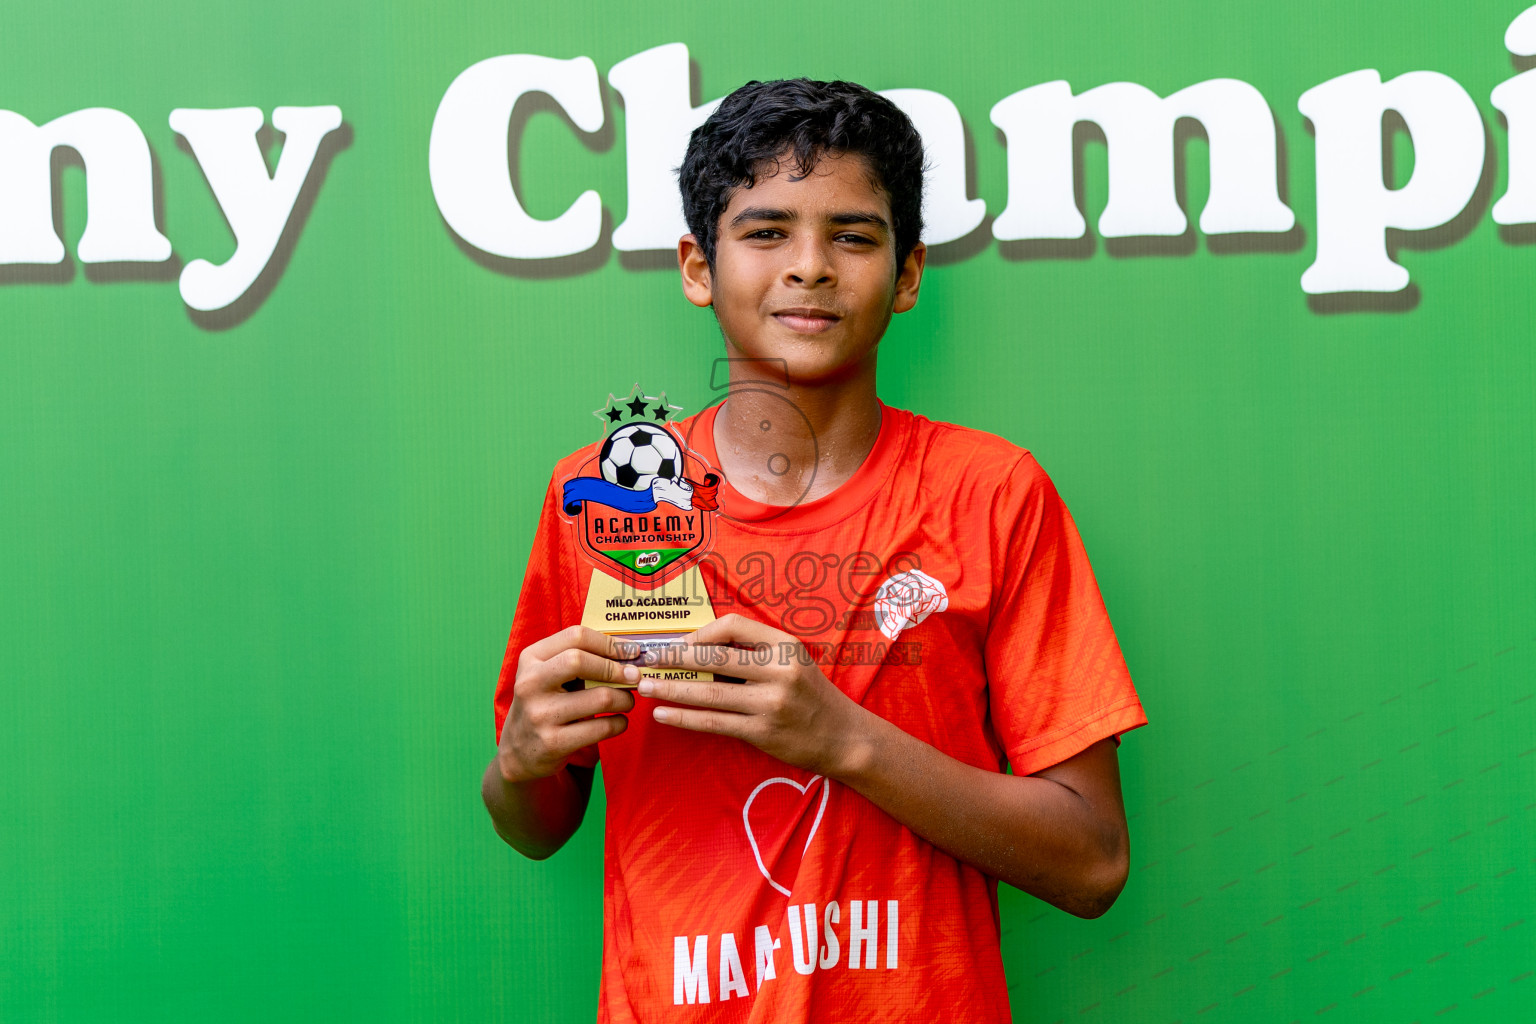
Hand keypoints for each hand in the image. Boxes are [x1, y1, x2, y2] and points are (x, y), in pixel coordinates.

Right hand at [497, 626, 639, 783]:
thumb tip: (628, 652)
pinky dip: (619, 723)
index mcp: (531, 658)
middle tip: (634, 676)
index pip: (575, 636)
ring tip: (628, 701)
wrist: (520, 751)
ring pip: (600, 698)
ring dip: (625, 699)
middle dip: (616, 668)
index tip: (631, 651)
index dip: (609, 643)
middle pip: (580, 661)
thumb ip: (579, 659)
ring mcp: (540, 714)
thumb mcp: (548, 675)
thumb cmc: (545, 703)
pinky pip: (601, 728)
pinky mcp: (553, 742)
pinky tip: (619, 722)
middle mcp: (530, 683)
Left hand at [637, 614, 874, 777]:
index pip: (734, 625)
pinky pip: (715, 722)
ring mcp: (772, 703)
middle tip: (647, 660)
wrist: (844, 738)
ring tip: (644, 687)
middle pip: (715, 657)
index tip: (678, 643)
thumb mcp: (793, 661)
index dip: (701, 632)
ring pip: (710, 692)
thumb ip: (756, 652)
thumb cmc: (811, 696)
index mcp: (785, 645)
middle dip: (675, 658)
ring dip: (672, 688)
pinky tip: (664, 714)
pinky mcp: (764, 732)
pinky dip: (685, 718)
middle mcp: (780, 670)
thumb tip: (699, 648)